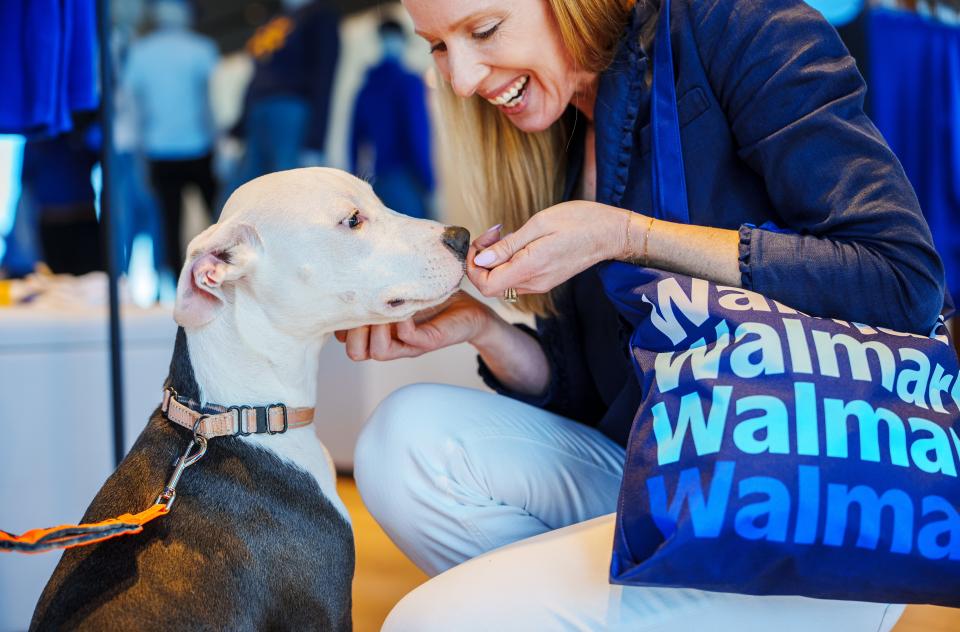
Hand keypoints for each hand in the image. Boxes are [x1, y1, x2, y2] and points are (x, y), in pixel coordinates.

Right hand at [333, 291, 498, 360]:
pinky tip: (406, 302)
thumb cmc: (430, 294)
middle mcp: (389, 340)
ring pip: (378, 351)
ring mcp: (408, 344)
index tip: (346, 296)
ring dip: (376, 329)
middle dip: (352, 331)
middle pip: (355, 352)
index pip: (343, 337)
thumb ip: (376, 279)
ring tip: (384, 306)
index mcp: (376, 330)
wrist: (469, 308)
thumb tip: (351, 254)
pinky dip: (403, 321)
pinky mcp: (429, 341)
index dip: (339, 322)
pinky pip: (408, 337)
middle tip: (364, 305)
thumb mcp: (397, 284)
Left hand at [467, 200, 633, 297]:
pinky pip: (517, 276)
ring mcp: (540, 284)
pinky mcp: (545, 280)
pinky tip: (518, 242)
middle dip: (482, 259)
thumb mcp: (539, 225)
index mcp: (530, 269)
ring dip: (495, 259)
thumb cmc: (579, 221)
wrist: (611, 233)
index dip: (474, 266)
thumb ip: (507, 246)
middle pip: (491, 284)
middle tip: (493, 233)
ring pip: (503, 280)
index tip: (480, 243)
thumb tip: (480, 260)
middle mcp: (534, 283)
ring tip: (505, 234)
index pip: (486, 285)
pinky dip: (509, 261)